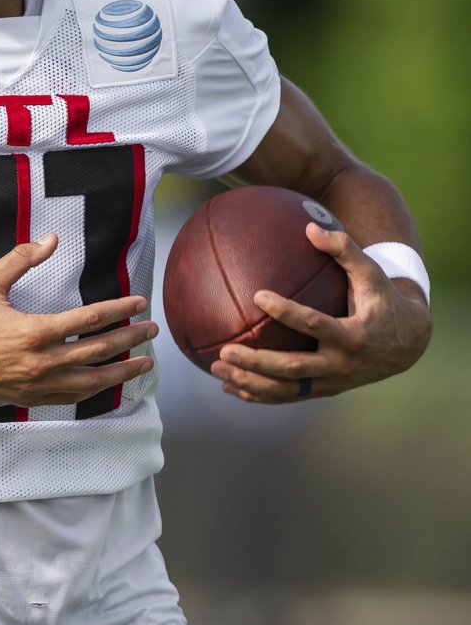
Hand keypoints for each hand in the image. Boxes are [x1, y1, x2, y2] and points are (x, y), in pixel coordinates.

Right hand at [0, 233, 157, 406]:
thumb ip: (21, 259)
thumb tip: (51, 240)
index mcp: (35, 331)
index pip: (91, 319)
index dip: (120, 310)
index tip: (140, 304)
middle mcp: (42, 362)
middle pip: (100, 350)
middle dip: (131, 339)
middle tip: (152, 330)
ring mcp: (38, 384)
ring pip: (92, 381)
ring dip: (122, 372)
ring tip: (144, 364)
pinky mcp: (31, 398)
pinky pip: (72, 397)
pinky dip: (95, 390)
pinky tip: (108, 383)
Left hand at [210, 223, 431, 403]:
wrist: (407, 344)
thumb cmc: (383, 300)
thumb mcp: (372, 273)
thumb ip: (344, 249)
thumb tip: (309, 228)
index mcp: (353, 334)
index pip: (315, 324)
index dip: (286, 312)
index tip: (257, 296)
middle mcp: (341, 364)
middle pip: (294, 368)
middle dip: (257, 362)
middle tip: (225, 350)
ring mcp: (332, 382)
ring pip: (286, 389)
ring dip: (250, 382)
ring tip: (216, 369)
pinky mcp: (324, 391)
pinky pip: (288, 396)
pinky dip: (259, 394)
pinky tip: (230, 386)